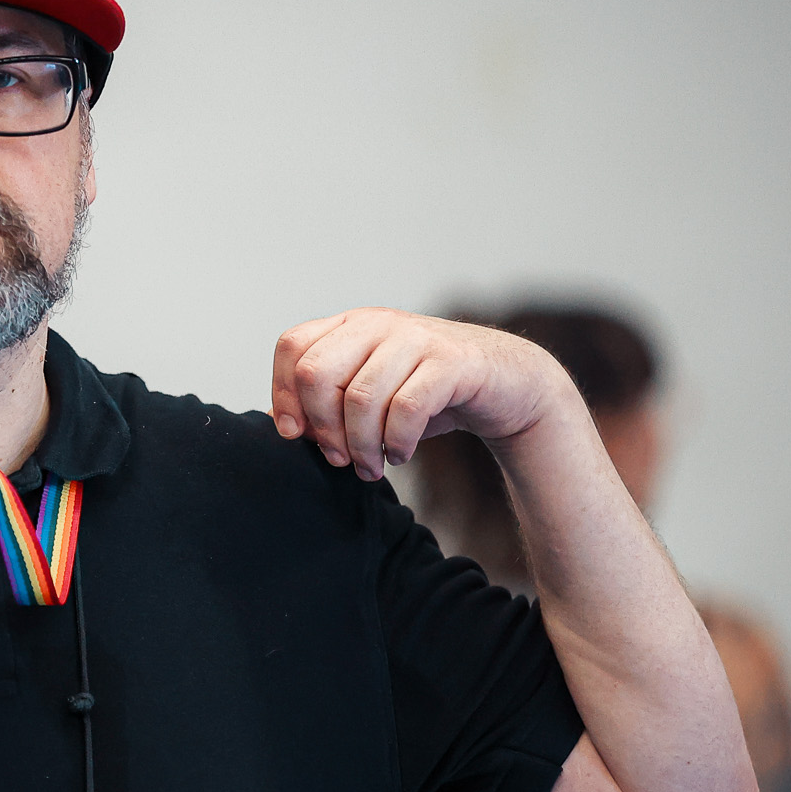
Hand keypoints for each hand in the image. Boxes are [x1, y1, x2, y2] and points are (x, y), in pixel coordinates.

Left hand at [270, 308, 574, 481]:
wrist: (507, 385)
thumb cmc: (428, 394)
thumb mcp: (371, 394)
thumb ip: (329, 402)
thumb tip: (287, 428)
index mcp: (351, 326)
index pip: (293, 347)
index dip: (283, 394)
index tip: (296, 435)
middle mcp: (378, 324)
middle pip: (317, 373)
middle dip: (322, 427)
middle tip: (338, 458)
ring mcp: (415, 338)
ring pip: (360, 398)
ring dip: (361, 446)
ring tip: (371, 467)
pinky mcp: (451, 362)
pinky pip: (406, 408)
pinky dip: (397, 442)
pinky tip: (401, 455)